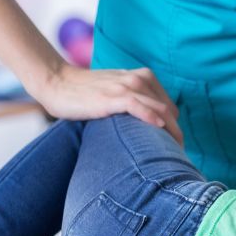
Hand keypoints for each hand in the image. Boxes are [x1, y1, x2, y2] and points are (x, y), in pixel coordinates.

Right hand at [33, 63, 183, 144]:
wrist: (58, 83)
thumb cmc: (87, 92)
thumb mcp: (118, 92)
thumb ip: (135, 102)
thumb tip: (151, 128)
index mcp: (144, 77)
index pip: (170, 108)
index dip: (174, 129)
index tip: (174, 149)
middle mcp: (139, 79)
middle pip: (169, 111)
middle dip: (176, 134)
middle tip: (178, 157)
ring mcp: (126, 86)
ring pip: (160, 109)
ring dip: (170, 132)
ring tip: (173, 155)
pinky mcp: (113, 96)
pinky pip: (138, 106)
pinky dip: (151, 117)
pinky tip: (158, 129)